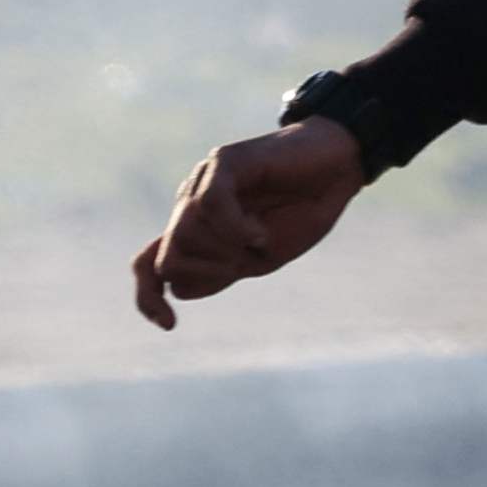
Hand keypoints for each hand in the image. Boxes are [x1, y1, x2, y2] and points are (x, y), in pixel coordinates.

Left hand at [133, 116, 367, 329]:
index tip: (169, 325)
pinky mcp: (225, 162)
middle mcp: (191, 205)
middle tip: (246, 259)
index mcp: (197, 231)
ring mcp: (204, 181)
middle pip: (168, 257)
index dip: (147, 297)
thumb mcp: (259, 258)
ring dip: (226, 249)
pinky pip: (210, 204)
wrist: (338, 167)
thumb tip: (177, 287)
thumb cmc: (303, 211)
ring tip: (260, 238)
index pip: (147, 264)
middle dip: (208, 271)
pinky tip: (259, 232)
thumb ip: (220, 272)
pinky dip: (236, 228)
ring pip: (184, 233)